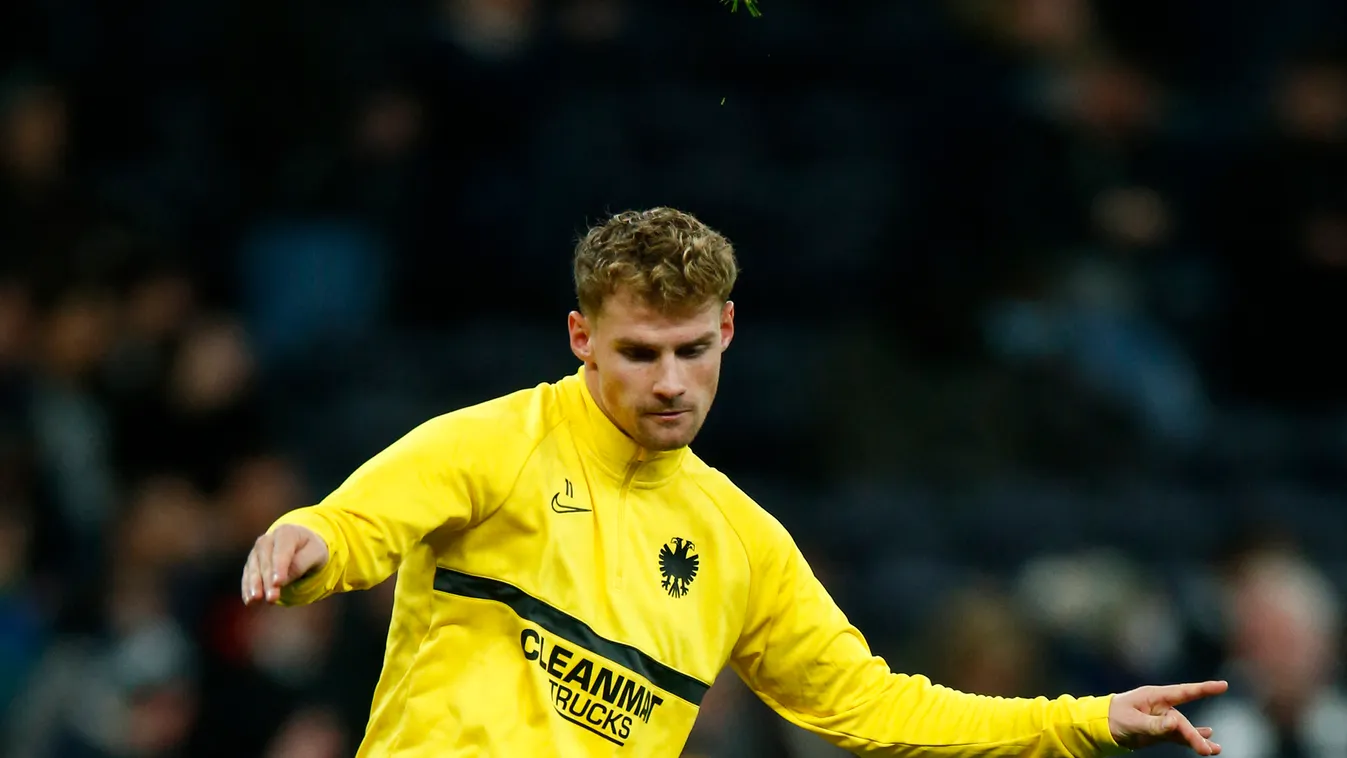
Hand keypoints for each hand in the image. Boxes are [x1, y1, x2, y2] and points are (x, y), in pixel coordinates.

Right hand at [241, 524, 328, 604]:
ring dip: (254, 584)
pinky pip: (247, 574)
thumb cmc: (311, 549)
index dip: (279, 567)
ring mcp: (257, 550)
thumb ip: (301, 563)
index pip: (282, 551)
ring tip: (254, 600)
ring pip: (253, 567)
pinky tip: (249, 600)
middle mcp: (268, 539)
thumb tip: (283, 580)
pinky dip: (247, 587)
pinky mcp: (252, 562)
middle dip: (268, 580)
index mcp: (287, 532)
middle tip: (272, 598)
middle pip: (266, 561)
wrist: (301, 543)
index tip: (278, 582)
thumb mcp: (315, 553)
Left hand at [1108, 680, 1227, 754]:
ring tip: (1214, 750)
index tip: (1223, 685)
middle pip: (1183, 721)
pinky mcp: (1161, 732)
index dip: (1204, 688)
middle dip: (1194, 735)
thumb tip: (1175, 723)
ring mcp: (1162, 719)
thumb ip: (1155, 724)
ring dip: (1198, 739)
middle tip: (1205, 750)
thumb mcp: (1133, 721)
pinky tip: (1209, 745)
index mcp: (1155, 696)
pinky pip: (1180, 737)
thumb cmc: (1115, 717)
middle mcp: (1162, 707)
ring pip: (1185, 730)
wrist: (1102, 726)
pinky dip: (1192, 741)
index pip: (1184, 691)